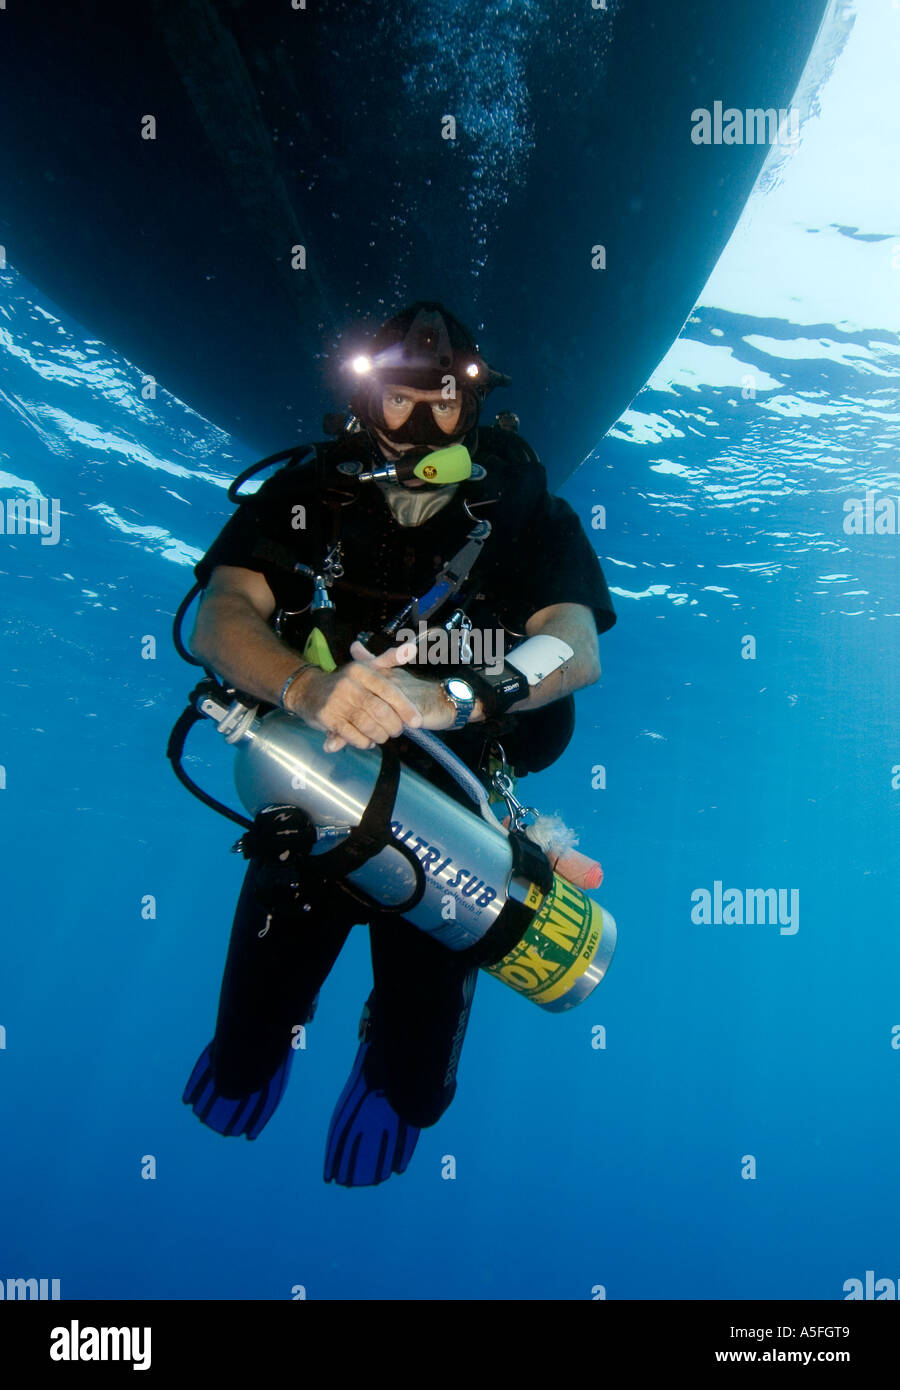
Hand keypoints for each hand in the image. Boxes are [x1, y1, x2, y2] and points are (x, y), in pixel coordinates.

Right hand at [287, 645, 423, 752]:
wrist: (306, 689)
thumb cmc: (343, 680)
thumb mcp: (364, 666)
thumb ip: (389, 659)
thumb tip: (412, 649)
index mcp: (361, 670)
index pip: (388, 690)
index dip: (405, 708)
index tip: (417, 721)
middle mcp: (349, 684)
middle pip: (379, 710)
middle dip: (393, 725)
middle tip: (398, 731)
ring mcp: (336, 702)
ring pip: (367, 725)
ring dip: (380, 735)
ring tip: (384, 736)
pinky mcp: (327, 718)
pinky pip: (352, 735)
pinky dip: (364, 742)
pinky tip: (368, 741)